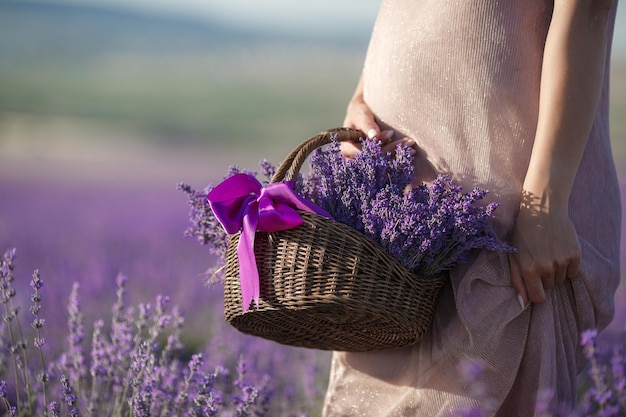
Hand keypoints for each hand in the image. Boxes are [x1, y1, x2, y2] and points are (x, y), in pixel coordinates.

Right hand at [341, 89, 436, 183]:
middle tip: (408, 142)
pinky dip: (398, 162)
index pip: (362, 150)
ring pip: (381, 166)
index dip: (377, 143)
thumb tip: (373, 135)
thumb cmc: (359, 113)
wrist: (362, 116)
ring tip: (412, 149)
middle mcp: (353, 161)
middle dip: (391, 150)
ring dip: (398, 158)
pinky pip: (386, 168)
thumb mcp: (360, 114)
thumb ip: (366, 124)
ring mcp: (363, 166)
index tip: (391, 133)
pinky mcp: (374, 167)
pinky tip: (409, 156)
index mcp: (346, 149)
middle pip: (374, 160)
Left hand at [508, 191, 580, 306]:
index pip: (538, 298)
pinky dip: (567, 266)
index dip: (536, 293)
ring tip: (548, 253)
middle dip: (543, 278)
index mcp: (529, 269)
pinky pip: (572, 272)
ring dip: (555, 271)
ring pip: (561, 280)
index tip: (534, 285)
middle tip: (538, 259)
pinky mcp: (575, 255)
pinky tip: (559, 250)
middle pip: (549, 287)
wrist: (543, 209)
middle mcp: (546, 268)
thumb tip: (523, 303)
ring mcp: (562, 261)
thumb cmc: (523, 232)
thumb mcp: (513, 254)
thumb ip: (517, 280)